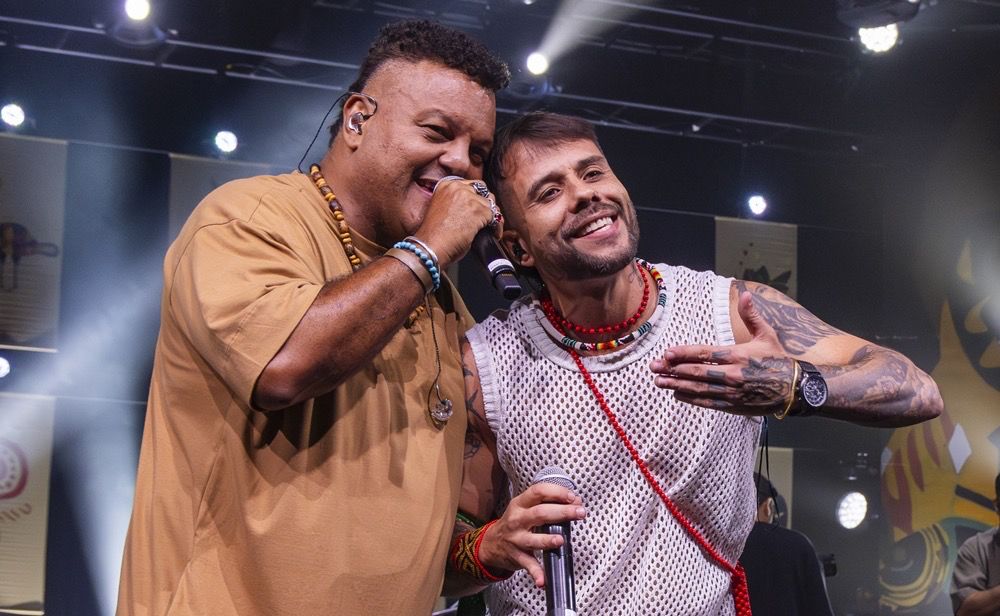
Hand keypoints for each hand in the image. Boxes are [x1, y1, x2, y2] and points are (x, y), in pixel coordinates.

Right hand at [413, 177, 497, 269]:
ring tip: (490, 229)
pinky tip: (493, 234)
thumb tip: (472, 209)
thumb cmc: (433, 235)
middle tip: (487, 218)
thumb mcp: (441, 210)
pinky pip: (495, 217)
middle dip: (487, 205)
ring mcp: (469, 198)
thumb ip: (455, 203)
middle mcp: (457, 187)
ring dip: (492, 217)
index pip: (471, 185)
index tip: (479, 208)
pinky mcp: (478, 211)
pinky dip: (496, 227)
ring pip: (491, 205)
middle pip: (484, 192)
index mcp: (446, 185)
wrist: (430, 247)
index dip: (477, 198)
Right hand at [477, 482, 585, 587]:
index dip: (556, 493)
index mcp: (520, 504)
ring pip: (533, 539)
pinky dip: (536, 573)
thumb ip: (548, 503)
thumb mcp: (525, 507)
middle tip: (580, 513)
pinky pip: (528, 565)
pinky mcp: (517, 556)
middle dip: (562, 512)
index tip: (572, 497)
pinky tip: (543, 580)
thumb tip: (576, 501)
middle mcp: (517, 520)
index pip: (538, 492)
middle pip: (540, 513)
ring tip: (560, 540)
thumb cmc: (515, 522)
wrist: (491, 544)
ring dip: (547, 540)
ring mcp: (516, 539)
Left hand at [649, 291, 794, 414]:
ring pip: (698, 389)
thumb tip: (746, 294)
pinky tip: (677, 393)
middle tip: (653, 368)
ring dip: (676, 385)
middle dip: (672, 370)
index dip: (683, 353)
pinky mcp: (733, 406)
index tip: (666, 353)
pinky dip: (690, 399)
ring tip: (658, 382)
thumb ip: (751, 315)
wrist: (796, 389)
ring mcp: (732, 392)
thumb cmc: (778, 359)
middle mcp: (732, 374)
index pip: (704, 353)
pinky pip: (707, 402)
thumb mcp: (766, 334)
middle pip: (696, 372)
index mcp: (738, 354)